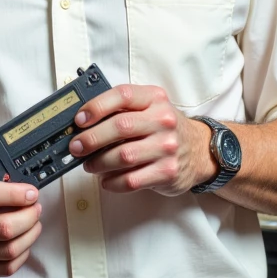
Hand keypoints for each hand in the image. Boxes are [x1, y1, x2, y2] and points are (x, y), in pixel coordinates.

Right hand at [0, 152, 41, 277]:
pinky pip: (3, 268)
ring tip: (32, 223)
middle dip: (30, 216)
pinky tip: (22, 242)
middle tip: (35, 208)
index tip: (31, 193)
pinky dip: (21, 255)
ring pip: (8, 250)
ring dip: (29, 235)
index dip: (18, 194)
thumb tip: (13, 171)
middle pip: (4, 228)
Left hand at [68, 83, 217, 196]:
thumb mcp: (151, 108)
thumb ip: (123, 109)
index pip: (122, 95)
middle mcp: (163, 121)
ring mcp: (167, 148)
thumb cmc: (165, 129)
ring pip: (123, 156)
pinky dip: (112, 182)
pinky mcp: (167, 172)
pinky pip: (131, 180)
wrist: (200, 150)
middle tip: (76, 147)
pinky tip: (106, 180)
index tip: (79, 119)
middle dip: (91, 139)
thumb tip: (83, 122)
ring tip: (89, 165)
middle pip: (120, 127)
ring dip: (98, 163)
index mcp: (155, 99)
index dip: (97, 106)